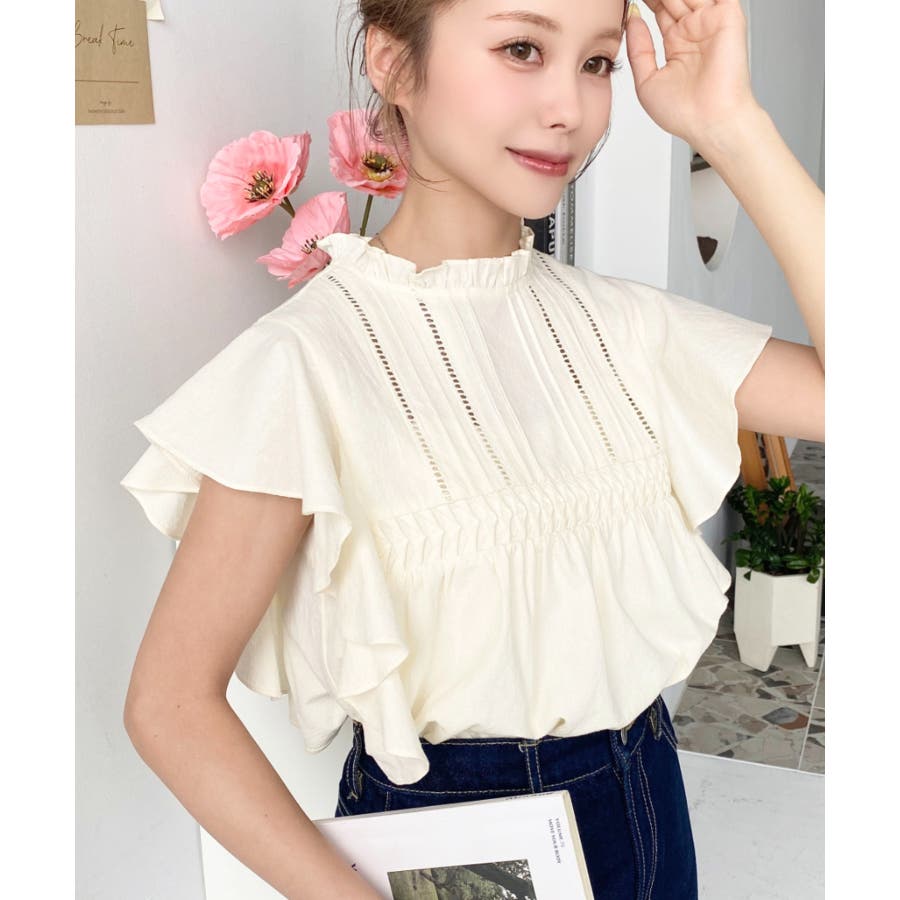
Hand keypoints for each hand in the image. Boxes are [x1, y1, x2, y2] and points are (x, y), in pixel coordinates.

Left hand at [624, 0, 759, 147]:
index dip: (645, 1)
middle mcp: (694, 31)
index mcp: (677, 45)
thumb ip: (638, 49)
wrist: (710, 122)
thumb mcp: (647, 81)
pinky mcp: (728, 17)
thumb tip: (632, 18)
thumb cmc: (684, 113)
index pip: (659, 10)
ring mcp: (710, 22)